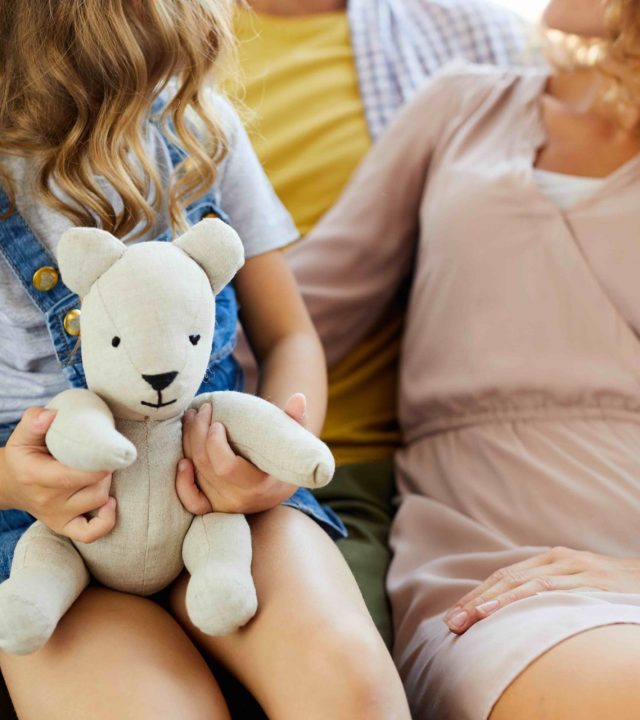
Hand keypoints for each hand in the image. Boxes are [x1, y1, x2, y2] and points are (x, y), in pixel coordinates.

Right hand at [0, 408, 115, 542]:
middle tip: (106, 456)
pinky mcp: (64, 526)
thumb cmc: (22, 456)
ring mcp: (57, 516)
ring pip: (97, 502)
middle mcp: (47, 499)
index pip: (72, 476)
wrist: (10, 485)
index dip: (98, 465)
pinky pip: (90, 534)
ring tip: (102, 471)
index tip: (108, 450)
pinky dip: (106, 521)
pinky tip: (110, 502)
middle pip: (93, 488)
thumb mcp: (22, 436)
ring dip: (107, 485)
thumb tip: (52, 415)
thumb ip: (34, 421)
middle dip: (106, 470)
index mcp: (36, 475)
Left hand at [176, 394, 306, 514]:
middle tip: (202, 409)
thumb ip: (296, 421)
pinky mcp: (213, 507)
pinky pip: (191, 501)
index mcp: (259, 484)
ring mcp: (224, 504)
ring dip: (188, 442)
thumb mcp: (296, 443)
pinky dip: (182, 482)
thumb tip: (298, 398)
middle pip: (206, 465)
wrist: (279, 488)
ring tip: (192, 417)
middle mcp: (239, 499)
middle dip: (197, 433)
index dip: (214, 444)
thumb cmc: (288, 460)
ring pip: (196, 472)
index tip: (217, 422)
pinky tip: (182, 460)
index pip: (226, 467)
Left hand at [444, 547, 639, 633]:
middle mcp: (556, 560)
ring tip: (470, 619)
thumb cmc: (611, 588)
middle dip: (476, 600)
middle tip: (452, 622)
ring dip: (493, 602)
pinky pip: (550, 590)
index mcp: (549, 561)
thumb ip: (547, 593)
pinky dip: (523, 599)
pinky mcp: (588, 580)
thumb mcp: (576, 587)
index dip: (476, 595)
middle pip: (506, 578)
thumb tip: (513, 615)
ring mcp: (572, 568)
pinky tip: (504, 610)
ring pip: (523, 584)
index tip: (454, 616)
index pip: (503, 577)